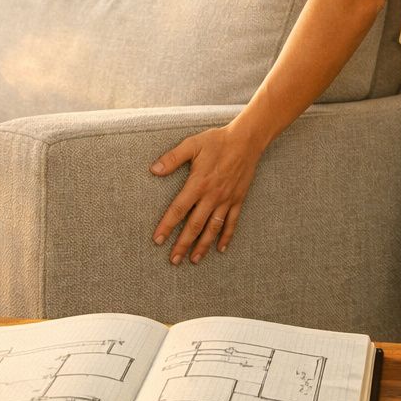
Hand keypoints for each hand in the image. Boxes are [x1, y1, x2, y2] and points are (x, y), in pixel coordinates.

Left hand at [150, 125, 263, 264]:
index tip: (158, 240)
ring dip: (203, 245)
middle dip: (183, 244)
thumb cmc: (217, 141)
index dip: (167, 226)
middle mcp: (212, 196)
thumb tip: (153, 170)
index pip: (179, 209)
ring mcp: (227, 200)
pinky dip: (226, 237)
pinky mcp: (238, 200)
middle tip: (173, 260)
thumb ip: (172, 158)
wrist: (246, 140)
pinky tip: (220, 249)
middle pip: (195, 225)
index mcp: (198, 183)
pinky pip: (232, 222)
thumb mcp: (192, 144)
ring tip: (193, 260)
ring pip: (213, 228)